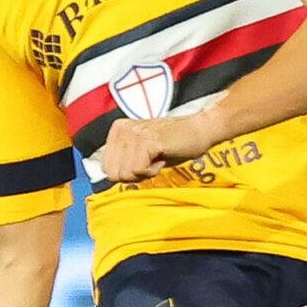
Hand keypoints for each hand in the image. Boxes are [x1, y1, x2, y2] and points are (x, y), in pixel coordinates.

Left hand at [99, 111, 214, 184]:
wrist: (199, 131)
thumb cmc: (173, 144)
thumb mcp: (141, 151)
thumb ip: (124, 160)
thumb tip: (109, 177)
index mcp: (118, 129)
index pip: (106, 168)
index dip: (127, 173)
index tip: (143, 162)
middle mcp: (123, 129)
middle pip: (114, 173)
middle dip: (134, 174)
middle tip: (151, 162)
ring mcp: (135, 134)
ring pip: (126, 173)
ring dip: (145, 172)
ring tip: (158, 158)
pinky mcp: (148, 141)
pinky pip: (139, 170)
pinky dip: (152, 171)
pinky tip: (162, 159)